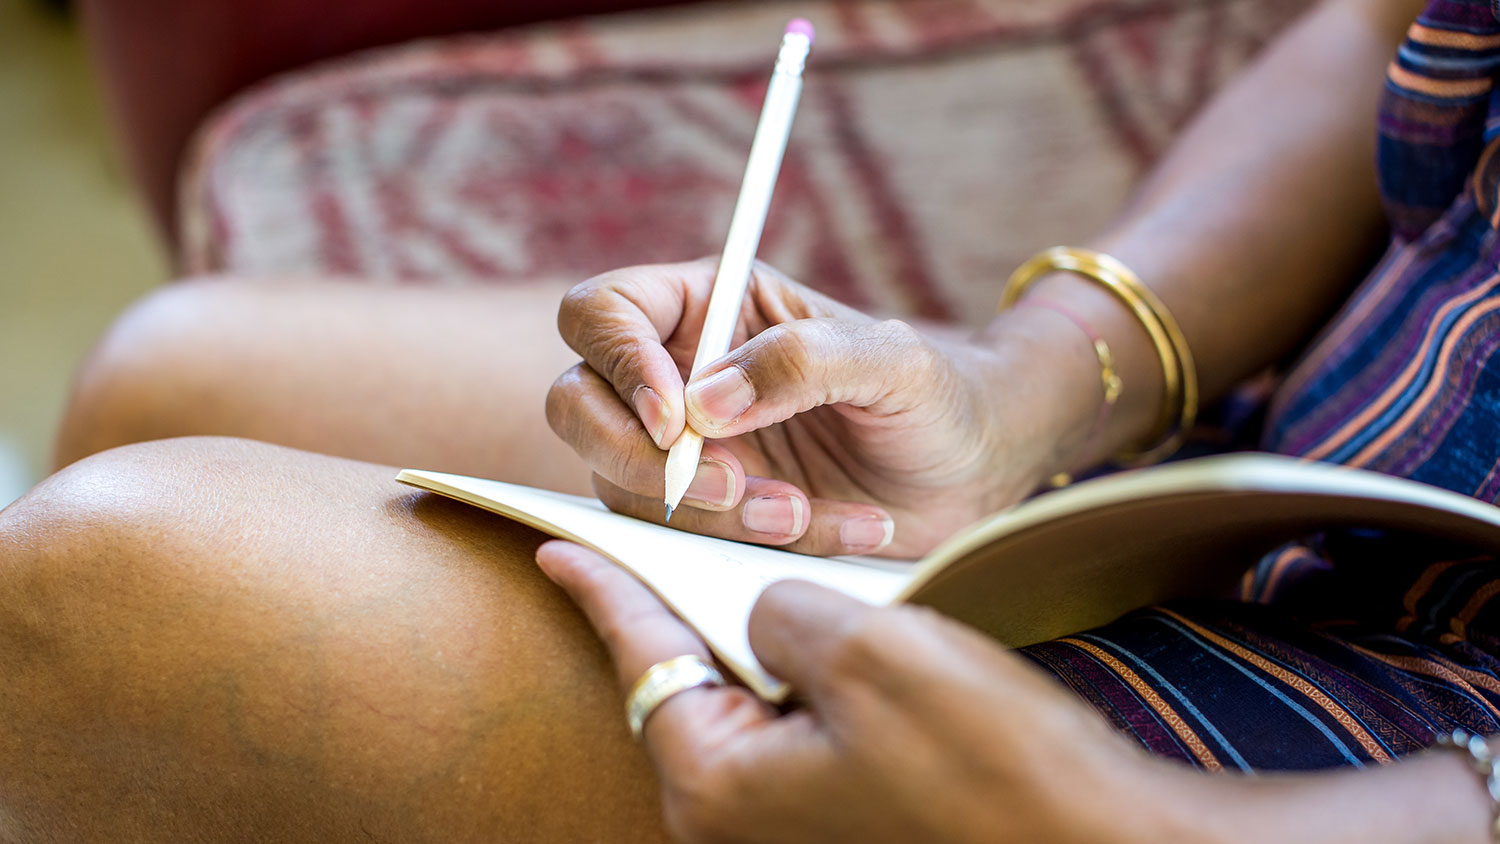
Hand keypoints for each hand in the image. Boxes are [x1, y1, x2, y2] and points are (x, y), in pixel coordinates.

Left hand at [536, 540, 1197, 843]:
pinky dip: (799, 675)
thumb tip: (766, 613)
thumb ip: (779, 612)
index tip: (556, 545)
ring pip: (745, 702)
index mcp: (721, 782)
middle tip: (654, 536)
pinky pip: (794, 729)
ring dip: (751, 636)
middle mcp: (740, 817)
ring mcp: (792, 825)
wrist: (1095, 843)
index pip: (645, 655)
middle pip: (686, 682)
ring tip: (747, 570)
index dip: (603, 587)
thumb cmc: (984, 763)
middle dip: (679, 606)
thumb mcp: (867, 652)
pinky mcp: (843, 818)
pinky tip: (825, 631)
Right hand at [547, 259, 1090, 555]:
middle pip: (578, 406)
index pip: (600, 313)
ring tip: (805, 512)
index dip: (616, 362)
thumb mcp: (891, 361)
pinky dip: (753, 547)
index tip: (675, 419)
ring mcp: (686, 451)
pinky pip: (686, 542)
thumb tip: (701, 405)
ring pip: (625, 487)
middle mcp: (678, 375)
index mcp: (708, 306)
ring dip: (712, 514)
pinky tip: (833, 529)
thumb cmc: (935, 396)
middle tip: (731, 485)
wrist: (972, 477)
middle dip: (641, 459)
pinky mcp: (709, 516)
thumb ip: (801, 360)